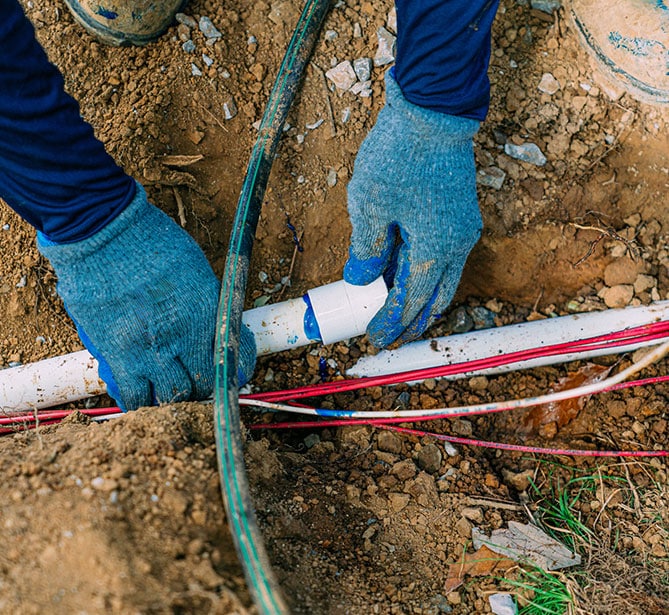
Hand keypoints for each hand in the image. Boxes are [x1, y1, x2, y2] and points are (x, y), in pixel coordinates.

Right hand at [38, 182, 255, 410]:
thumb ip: (208, 302)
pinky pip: (133, 395)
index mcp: (209, 312)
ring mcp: (151, 349)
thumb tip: (218, 322)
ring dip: (173, 397)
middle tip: (195, 381)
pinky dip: (140, 402)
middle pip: (202, 384)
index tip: (232, 372)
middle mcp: (185, 336)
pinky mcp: (117, 354)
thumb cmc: (151, 241)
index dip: (235, 370)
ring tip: (168, 390)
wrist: (104, 232)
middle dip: (202, 387)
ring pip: (171, 396)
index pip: (233, 356)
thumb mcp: (196, 268)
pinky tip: (142, 398)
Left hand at [344, 73, 481, 347]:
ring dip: (423, 297)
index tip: (374, 338)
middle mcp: (456, 244)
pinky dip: (428, 272)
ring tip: (400, 308)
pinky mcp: (460, 212)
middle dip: (414, 320)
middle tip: (393, 333)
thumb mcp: (369, 205)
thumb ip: (366, 248)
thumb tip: (362, 278)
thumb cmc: (400, 155)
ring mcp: (462, 228)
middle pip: (436, 297)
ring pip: (444, 277)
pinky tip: (408, 271)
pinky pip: (446, 255)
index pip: (410, 301)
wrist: (433, 109)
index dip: (391, 323)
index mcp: (434, 249)